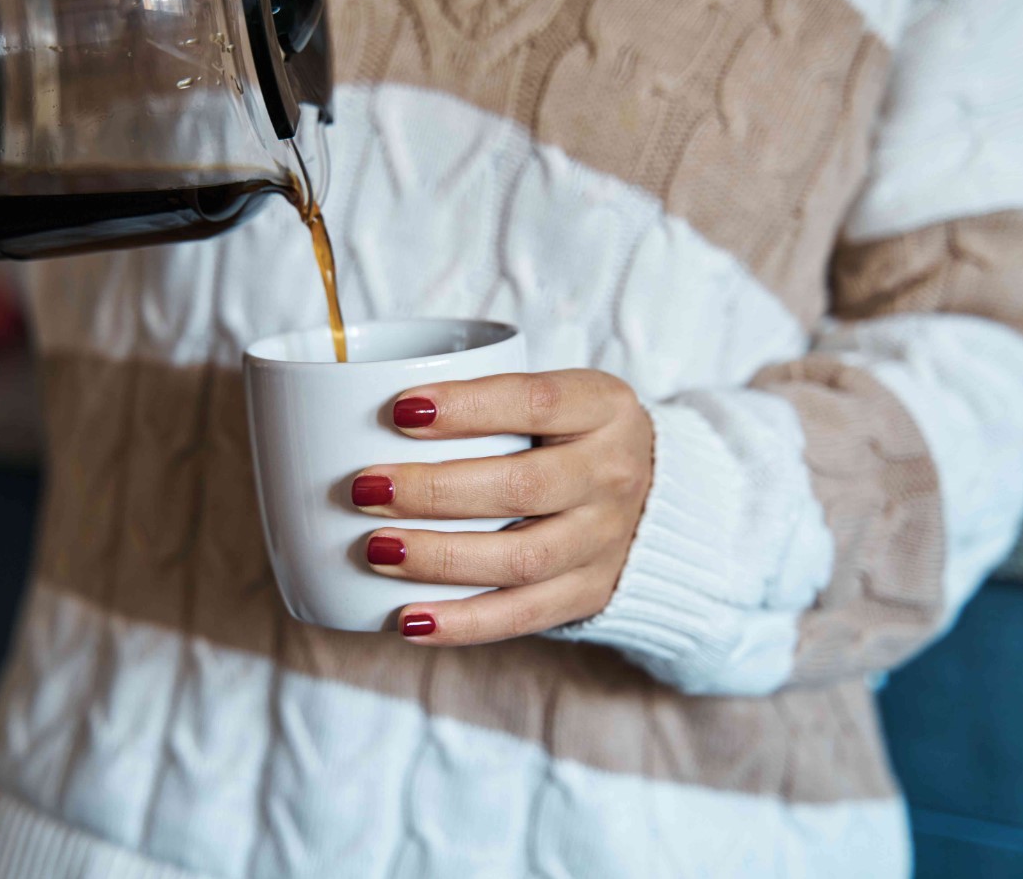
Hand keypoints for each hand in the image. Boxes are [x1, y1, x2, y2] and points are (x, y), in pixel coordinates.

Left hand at [351, 370, 654, 645]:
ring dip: (440, 558)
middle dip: (434, 490)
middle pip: (522, 486)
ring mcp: (604, 540)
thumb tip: (364, 412)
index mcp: (604, 407)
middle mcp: (612, 474)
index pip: (536, 401)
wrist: (658, 500)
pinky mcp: (588, 593)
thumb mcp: (559, 399)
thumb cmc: (572, 438)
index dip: (467, 406)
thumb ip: (490, 399)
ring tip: (376, 550)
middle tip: (364, 488)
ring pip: (521, 558)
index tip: (399, 410)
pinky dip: (462, 623)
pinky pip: (523, 616)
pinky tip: (408, 619)